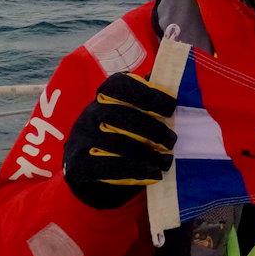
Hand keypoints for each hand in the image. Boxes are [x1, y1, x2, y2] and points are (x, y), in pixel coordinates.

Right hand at [64, 73, 176, 208]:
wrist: (93, 174)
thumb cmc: (123, 137)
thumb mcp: (135, 115)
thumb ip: (151, 99)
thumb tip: (175, 81)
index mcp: (105, 96)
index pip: (120, 84)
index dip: (147, 93)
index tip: (171, 106)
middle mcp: (90, 113)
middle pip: (118, 114)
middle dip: (150, 128)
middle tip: (172, 140)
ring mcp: (81, 139)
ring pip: (114, 142)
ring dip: (146, 152)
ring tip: (167, 160)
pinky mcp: (78, 164)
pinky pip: (106, 166)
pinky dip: (134, 171)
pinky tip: (154, 174)